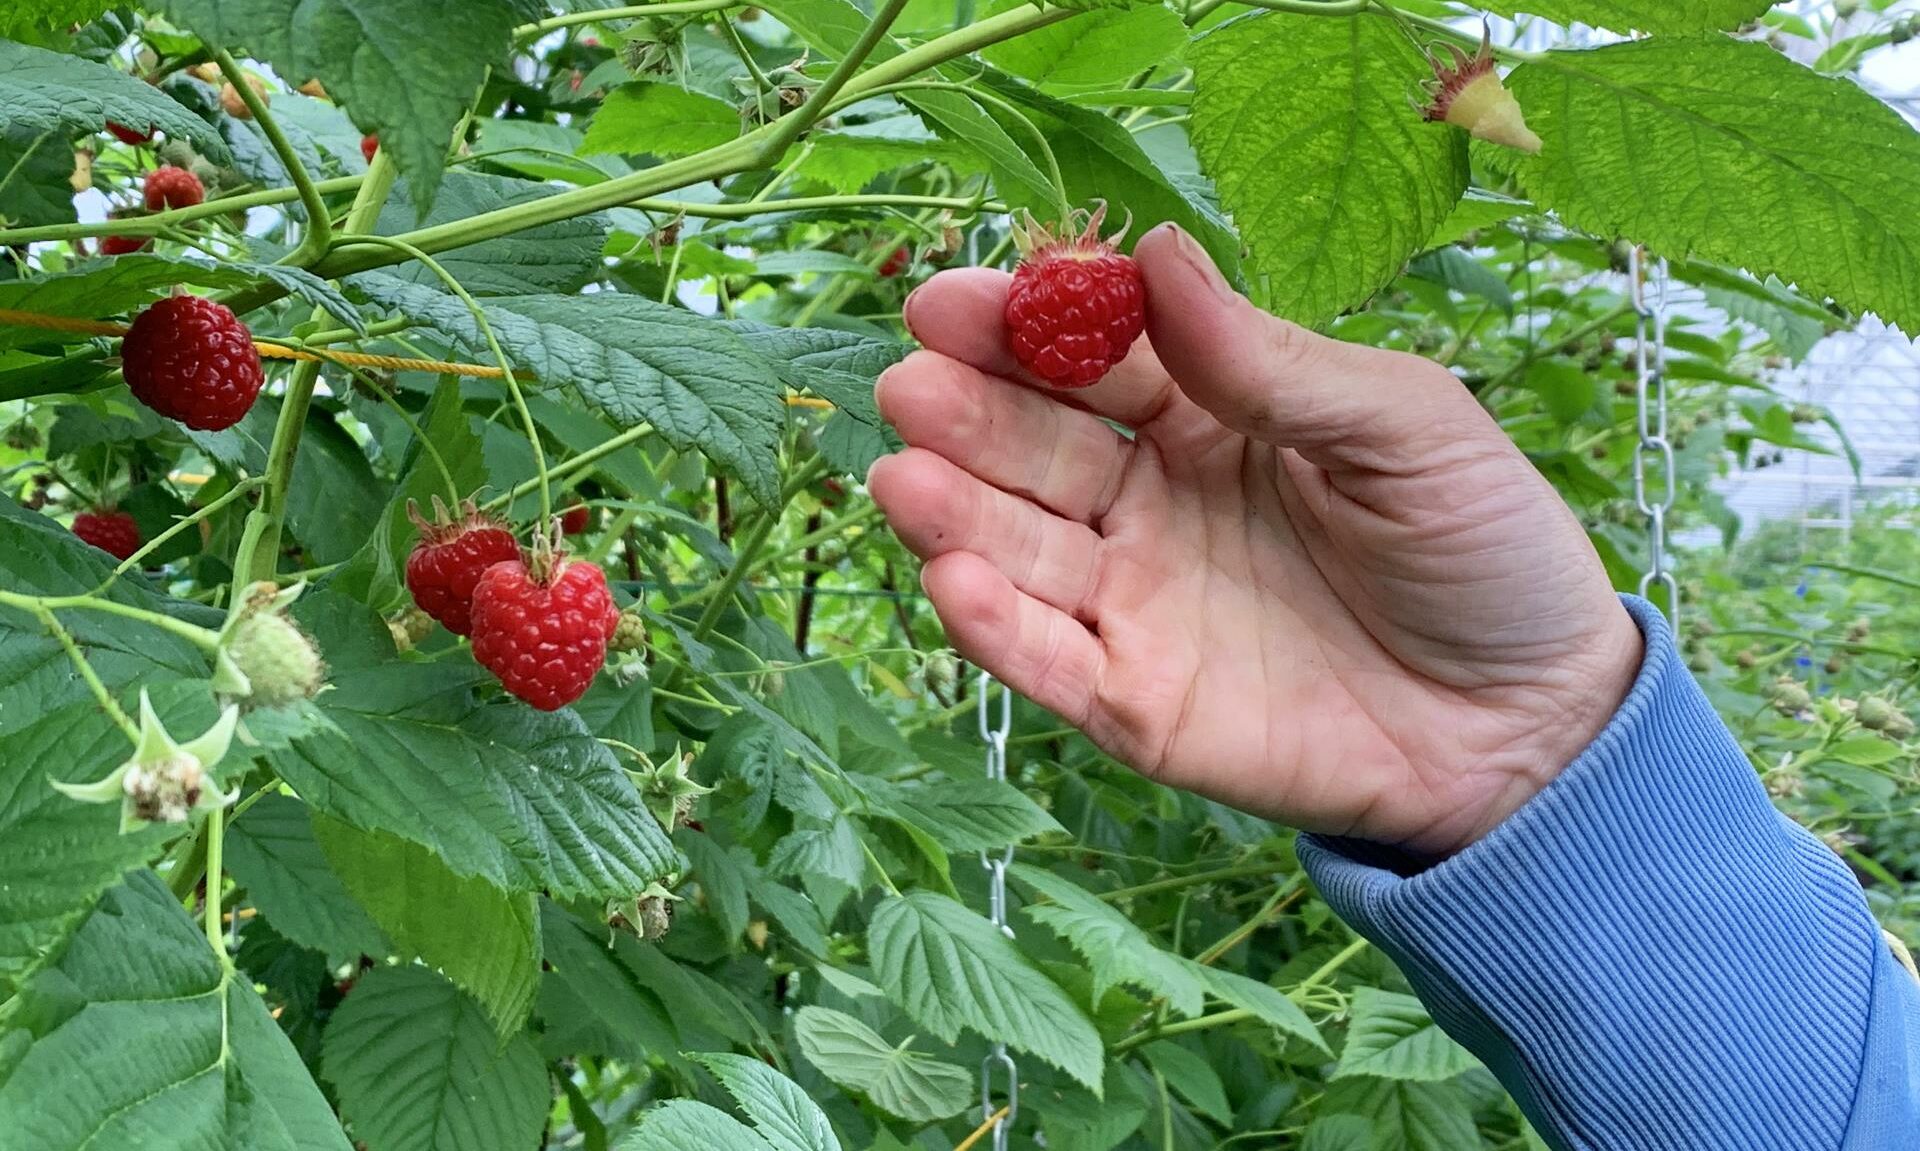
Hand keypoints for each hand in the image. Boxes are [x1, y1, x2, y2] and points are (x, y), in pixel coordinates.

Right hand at [868, 225, 1643, 855]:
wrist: (1536, 721)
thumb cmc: (1484, 550)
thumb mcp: (1403, 425)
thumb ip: (1272, 360)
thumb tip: (1156, 254)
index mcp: (1210, 416)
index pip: (1093, 358)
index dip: (1023, 324)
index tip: (953, 300)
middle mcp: (1151, 503)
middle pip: (1034, 446)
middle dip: (967, 412)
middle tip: (913, 382)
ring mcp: (1138, 604)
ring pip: (1019, 550)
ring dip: (954, 514)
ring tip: (905, 479)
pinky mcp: (1139, 706)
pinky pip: (1051, 665)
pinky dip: (997, 631)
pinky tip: (954, 581)